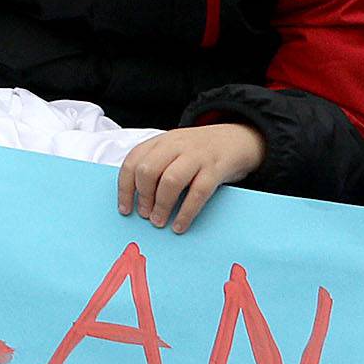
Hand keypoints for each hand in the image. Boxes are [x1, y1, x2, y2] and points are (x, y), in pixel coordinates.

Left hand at [119, 121, 265, 232]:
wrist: (238, 138)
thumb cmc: (200, 151)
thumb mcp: (174, 150)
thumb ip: (156, 166)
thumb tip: (136, 201)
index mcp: (161, 141)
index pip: (133, 161)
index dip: (125, 188)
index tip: (125, 209)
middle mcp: (176, 145)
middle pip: (148, 170)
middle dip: (143, 196)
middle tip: (145, 215)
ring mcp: (196, 156)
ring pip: (171, 180)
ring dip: (161, 205)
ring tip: (159, 222)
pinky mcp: (216, 168)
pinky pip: (198, 192)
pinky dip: (186, 213)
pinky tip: (180, 226)